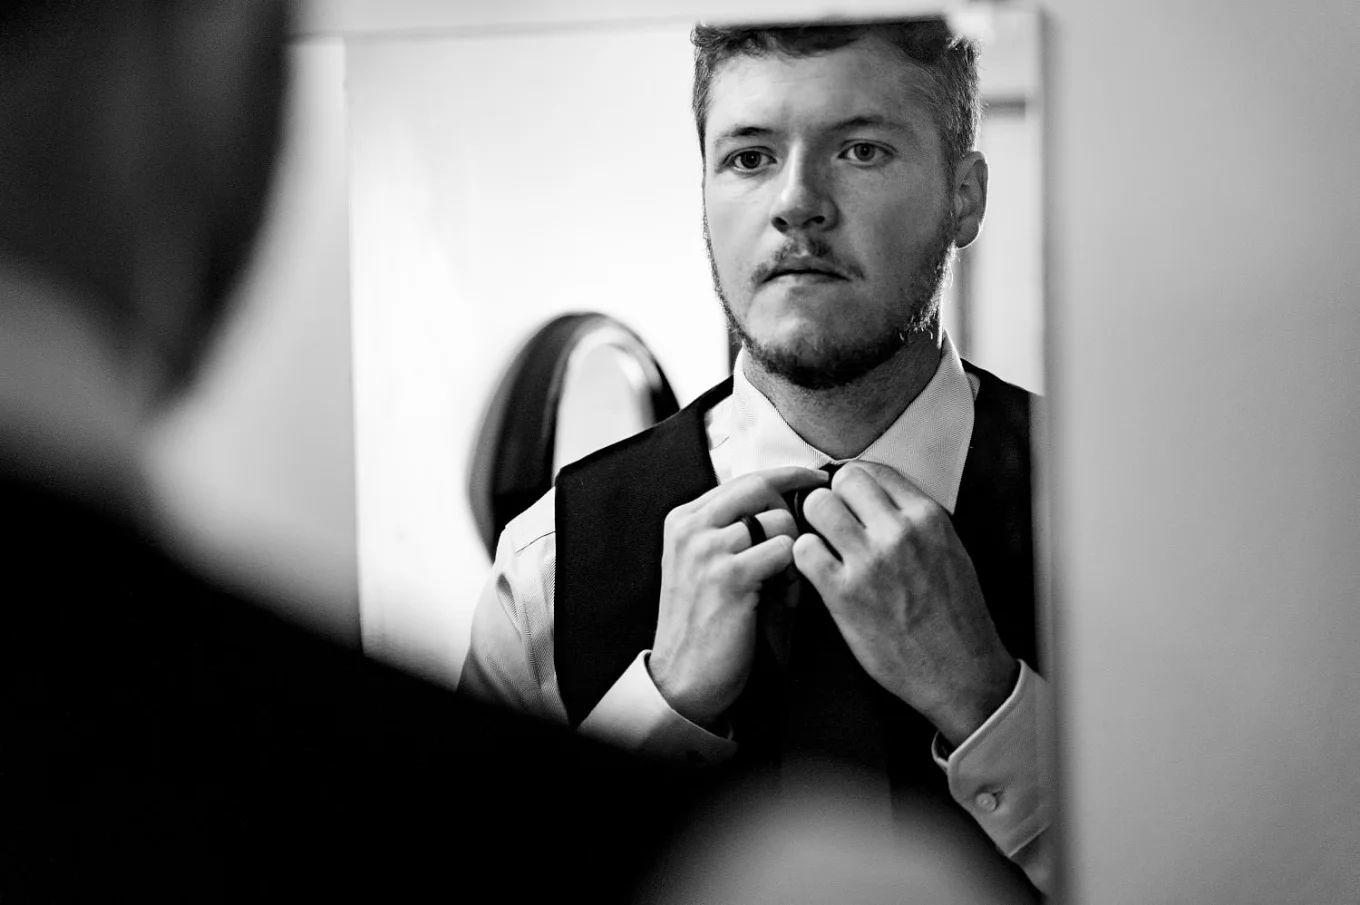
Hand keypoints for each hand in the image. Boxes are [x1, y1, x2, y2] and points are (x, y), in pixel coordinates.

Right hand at [650, 466, 828, 728]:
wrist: (684, 678)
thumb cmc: (705, 625)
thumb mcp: (705, 566)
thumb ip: (735, 532)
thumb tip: (791, 505)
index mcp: (684, 519)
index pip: (744, 479)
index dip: (786, 477)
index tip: (815, 480)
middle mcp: (692, 527)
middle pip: (761, 486)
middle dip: (796, 504)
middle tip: (815, 526)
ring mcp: (708, 549)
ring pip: (779, 519)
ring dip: (796, 547)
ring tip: (787, 580)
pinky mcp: (729, 576)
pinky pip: (785, 551)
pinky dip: (796, 572)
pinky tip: (786, 595)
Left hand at [792, 462, 1017, 747]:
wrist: (960, 672)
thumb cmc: (954, 616)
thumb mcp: (949, 550)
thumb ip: (914, 519)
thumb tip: (876, 496)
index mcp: (928, 517)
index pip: (874, 470)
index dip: (856, 485)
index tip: (851, 502)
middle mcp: (899, 532)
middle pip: (842, 480)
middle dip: (834, 499)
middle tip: (834, 524)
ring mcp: (869, 561)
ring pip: (817, 506)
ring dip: (814, 524)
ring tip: (824, 546)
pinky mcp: (844, 594)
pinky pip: (803, 550)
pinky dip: (804, 557)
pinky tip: (818, 572)